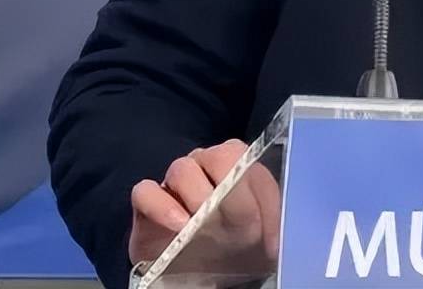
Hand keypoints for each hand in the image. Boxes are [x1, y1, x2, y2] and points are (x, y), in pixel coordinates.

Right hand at [129, 139, 279, 272]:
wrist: (198, 268)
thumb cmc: (235, 244)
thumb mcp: (260, 234)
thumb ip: (270, 222)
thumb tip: (276, 240)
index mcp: (239, 167)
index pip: (249, 161)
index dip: (257, 193)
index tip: (261, 229)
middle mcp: (207, 165)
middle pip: (219, 155)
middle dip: (230, 188)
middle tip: (235, 222)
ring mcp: (175, 181)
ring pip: (182, 168)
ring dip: (197, 196)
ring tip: (204, 226)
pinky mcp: (146, 203)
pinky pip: (146, 191)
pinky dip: (162, 206)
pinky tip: (179, 226)